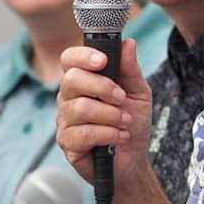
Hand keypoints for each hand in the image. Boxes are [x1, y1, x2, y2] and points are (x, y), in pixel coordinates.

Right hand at [56, 38, 153, 185]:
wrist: (133, 160)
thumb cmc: (132, 124)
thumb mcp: (138, 94)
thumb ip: (131, 69)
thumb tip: (127, 43)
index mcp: (84, 81)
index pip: (69, 59)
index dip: (83, 56)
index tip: (103, 61)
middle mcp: (69, 98)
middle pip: (72, 80)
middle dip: (104, 88)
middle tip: (122, 100)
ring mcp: (65, 120)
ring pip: (79, 108)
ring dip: (110, 116)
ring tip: (125, 123)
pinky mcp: (67, 143)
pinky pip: (82, 133)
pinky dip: (108, 134)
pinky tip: (118, 137)